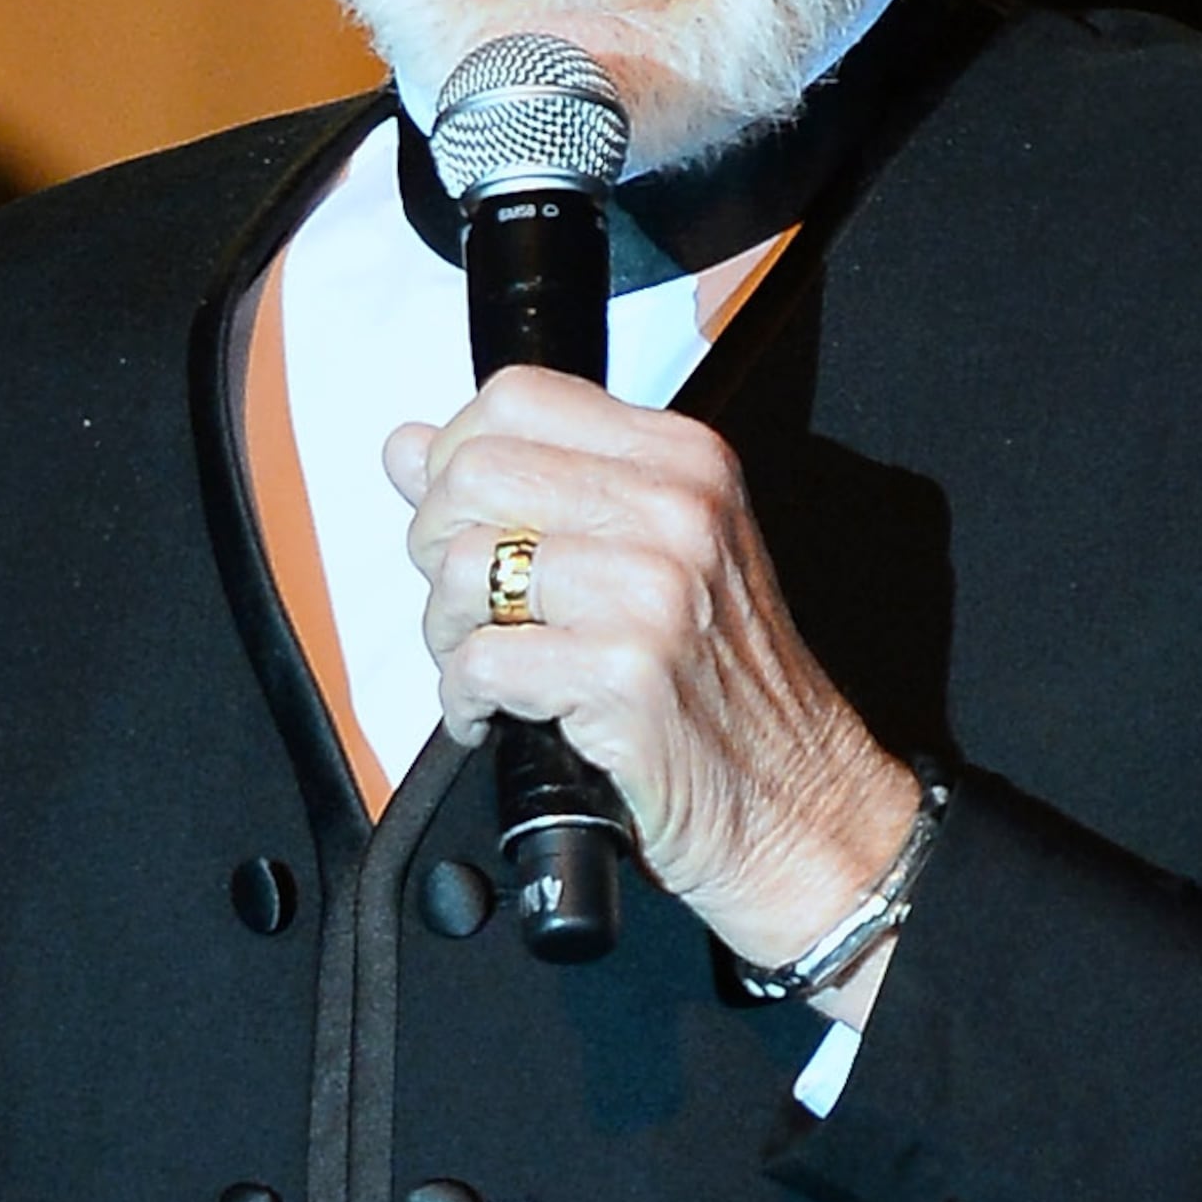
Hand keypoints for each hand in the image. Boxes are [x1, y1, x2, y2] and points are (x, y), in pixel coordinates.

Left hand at [389, 366, 922, 995]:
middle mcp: (675, 509)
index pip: (516, 399)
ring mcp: (652, 589)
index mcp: (684, 461)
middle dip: (435, 548)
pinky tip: (495, 718)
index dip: (456, 458)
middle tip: (466, 608)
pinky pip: (479, 663)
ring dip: (445, 633)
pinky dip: (462, 701)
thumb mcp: (650, 558)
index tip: (461, 520)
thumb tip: (406, 449)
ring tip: (483, 666)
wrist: (795, 802)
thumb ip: (534, 494)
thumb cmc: (722, 689)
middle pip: (472, 475)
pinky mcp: (623, 672)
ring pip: (463, 568)